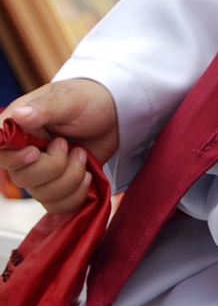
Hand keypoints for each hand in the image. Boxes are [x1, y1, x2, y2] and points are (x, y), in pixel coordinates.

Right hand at [0, 80, 117, 213]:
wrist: (114, 116)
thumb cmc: (88, 100)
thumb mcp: (69, 99)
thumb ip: (45, 108)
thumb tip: (19, 116)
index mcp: (17, 126)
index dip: (14, 158)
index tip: (35, 152)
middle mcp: (22, 151)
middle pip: (21, 178)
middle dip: (53, 167)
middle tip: (69, 146)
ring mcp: (39, 172)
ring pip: (41, 195)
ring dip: (69, 179)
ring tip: (82, 155)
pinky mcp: (56, 186)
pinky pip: (57, 206)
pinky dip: (76, 195)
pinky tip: (87, 175)